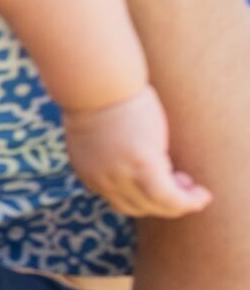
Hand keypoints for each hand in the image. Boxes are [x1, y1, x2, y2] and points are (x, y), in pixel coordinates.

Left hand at [63, 86, 212, 217]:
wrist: (96, 83)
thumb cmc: (100, 96)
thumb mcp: (100, 131)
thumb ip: (110, 148)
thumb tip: (132, 151)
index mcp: (88, 172)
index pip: (118, 199)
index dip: (144, 197)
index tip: (164, 182)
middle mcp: (101, 180)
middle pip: (137, 206)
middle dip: (162, 202)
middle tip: (183, 183)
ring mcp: (121, 175)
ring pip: (156, 204)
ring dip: (179, 204)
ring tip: (196, 192)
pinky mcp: (142, 165)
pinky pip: (169, 197)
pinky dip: (188, 200)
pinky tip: (201, 194)